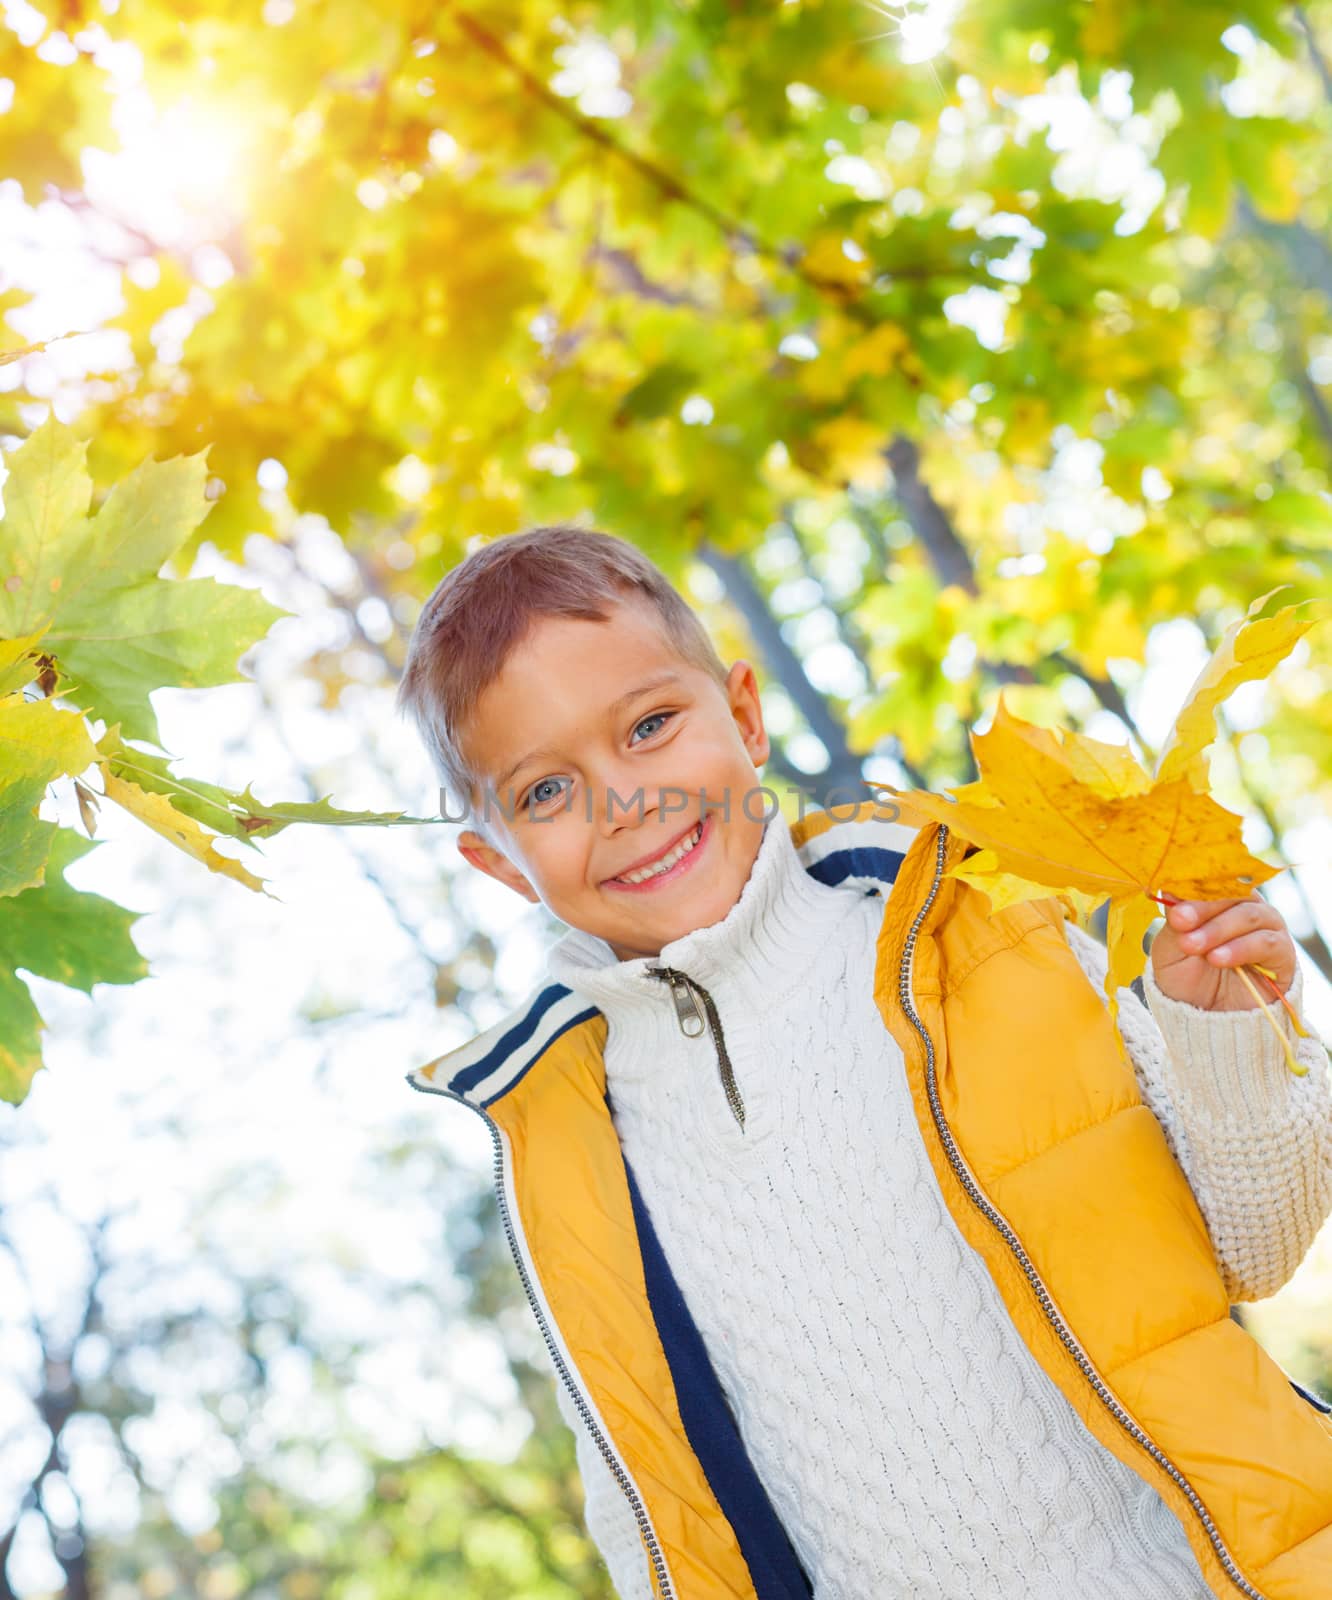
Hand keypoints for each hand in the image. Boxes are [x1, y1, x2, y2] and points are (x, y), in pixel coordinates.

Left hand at [1151, 893, 1297, 1011]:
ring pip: (1249, 915)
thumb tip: (1171, 888)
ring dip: (1219, 929)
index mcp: (1217, 900)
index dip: (1192, 889)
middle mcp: (1245, 908)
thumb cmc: (1187, 978)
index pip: (1210, 883)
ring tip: (1194, 947)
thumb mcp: (1170, 949)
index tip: (1171, 902)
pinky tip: (1218, 959)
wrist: (1206, 1019)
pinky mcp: (1283, 953)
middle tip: (1180, 923)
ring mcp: (1267, 928)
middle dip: (1202, 908)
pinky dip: (1240, 948)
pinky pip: (1267, 942)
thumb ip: (1174, 921)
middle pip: (1231, 894)